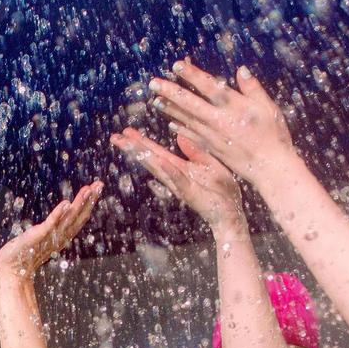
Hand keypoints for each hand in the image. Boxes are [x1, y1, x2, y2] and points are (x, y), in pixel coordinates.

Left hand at [0, 181, 103, 276]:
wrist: (13, 271)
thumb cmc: (25, 253)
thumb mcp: (43, 237)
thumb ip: (51, 227)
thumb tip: (59, 216)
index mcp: (62, 235)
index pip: (79, 217)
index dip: (89, 202)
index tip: (97, 187)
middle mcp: (59, 236)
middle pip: (78, 216)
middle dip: (89, 200)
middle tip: (99, 184)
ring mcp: (50, 237)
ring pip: (68, 218)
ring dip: (78, 204)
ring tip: (88, 189)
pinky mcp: (37, 237)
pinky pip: (50, 225)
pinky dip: (58, 215)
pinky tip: (66, 204)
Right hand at [111, 128, 243, 229]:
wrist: (232, 215)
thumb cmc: (224, 193)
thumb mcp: (210, 165)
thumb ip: (195, 152)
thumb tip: (179, 136)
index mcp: (181, 168)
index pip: (157, 152)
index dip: (142, 142)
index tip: (126, 132)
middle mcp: (176, 177)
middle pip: (151, 159)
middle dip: (133, 148)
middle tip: (115, 137)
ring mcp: (181, 185)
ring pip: (159, 168)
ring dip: (144, 156)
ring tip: (128, 144)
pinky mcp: (191, 193)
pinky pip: (178, 180)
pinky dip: (169, 172)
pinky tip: (159, 162)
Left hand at [147, 60, 293, 182]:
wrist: (270, 167)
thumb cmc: (273, 135)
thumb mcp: (269, 107)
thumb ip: (253, 89)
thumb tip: (240, 70)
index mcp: (234, 106)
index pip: (209, 86)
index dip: (192, 75)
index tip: (176, 66)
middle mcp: (220, 120)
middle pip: (191, 103)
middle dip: (171, 92)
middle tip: (154, 83)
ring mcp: (214, 135)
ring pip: (187, 119)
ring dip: (170, 109)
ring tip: (155, 100)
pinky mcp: (213, 148)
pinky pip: (193, 136)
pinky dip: (182, 129)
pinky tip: (171, 123)